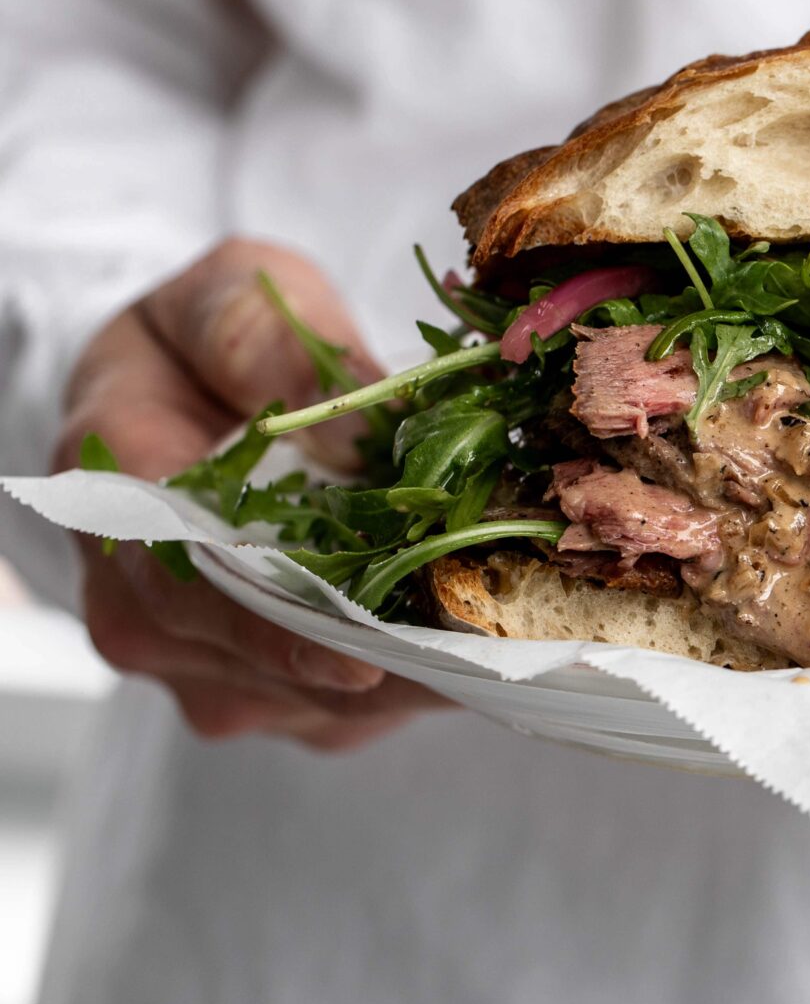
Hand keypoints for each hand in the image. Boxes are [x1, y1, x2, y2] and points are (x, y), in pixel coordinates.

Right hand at [53, 239, 449, 749]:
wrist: (184, 390)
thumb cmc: (204, 340)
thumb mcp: (226, 295)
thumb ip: (265, 342)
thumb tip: (351, 423)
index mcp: (113, 498)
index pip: (181, 589)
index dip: (273, 629)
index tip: (359, 656)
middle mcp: (142, 605)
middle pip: (259, 663)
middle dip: (376, 655)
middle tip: (486, 641)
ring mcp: (206, 660)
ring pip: (315, 699)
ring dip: (406, 673)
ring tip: (502, 638)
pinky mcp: (271, 689)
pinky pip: (349, 708)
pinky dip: (418, 679)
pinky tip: (485, 643)